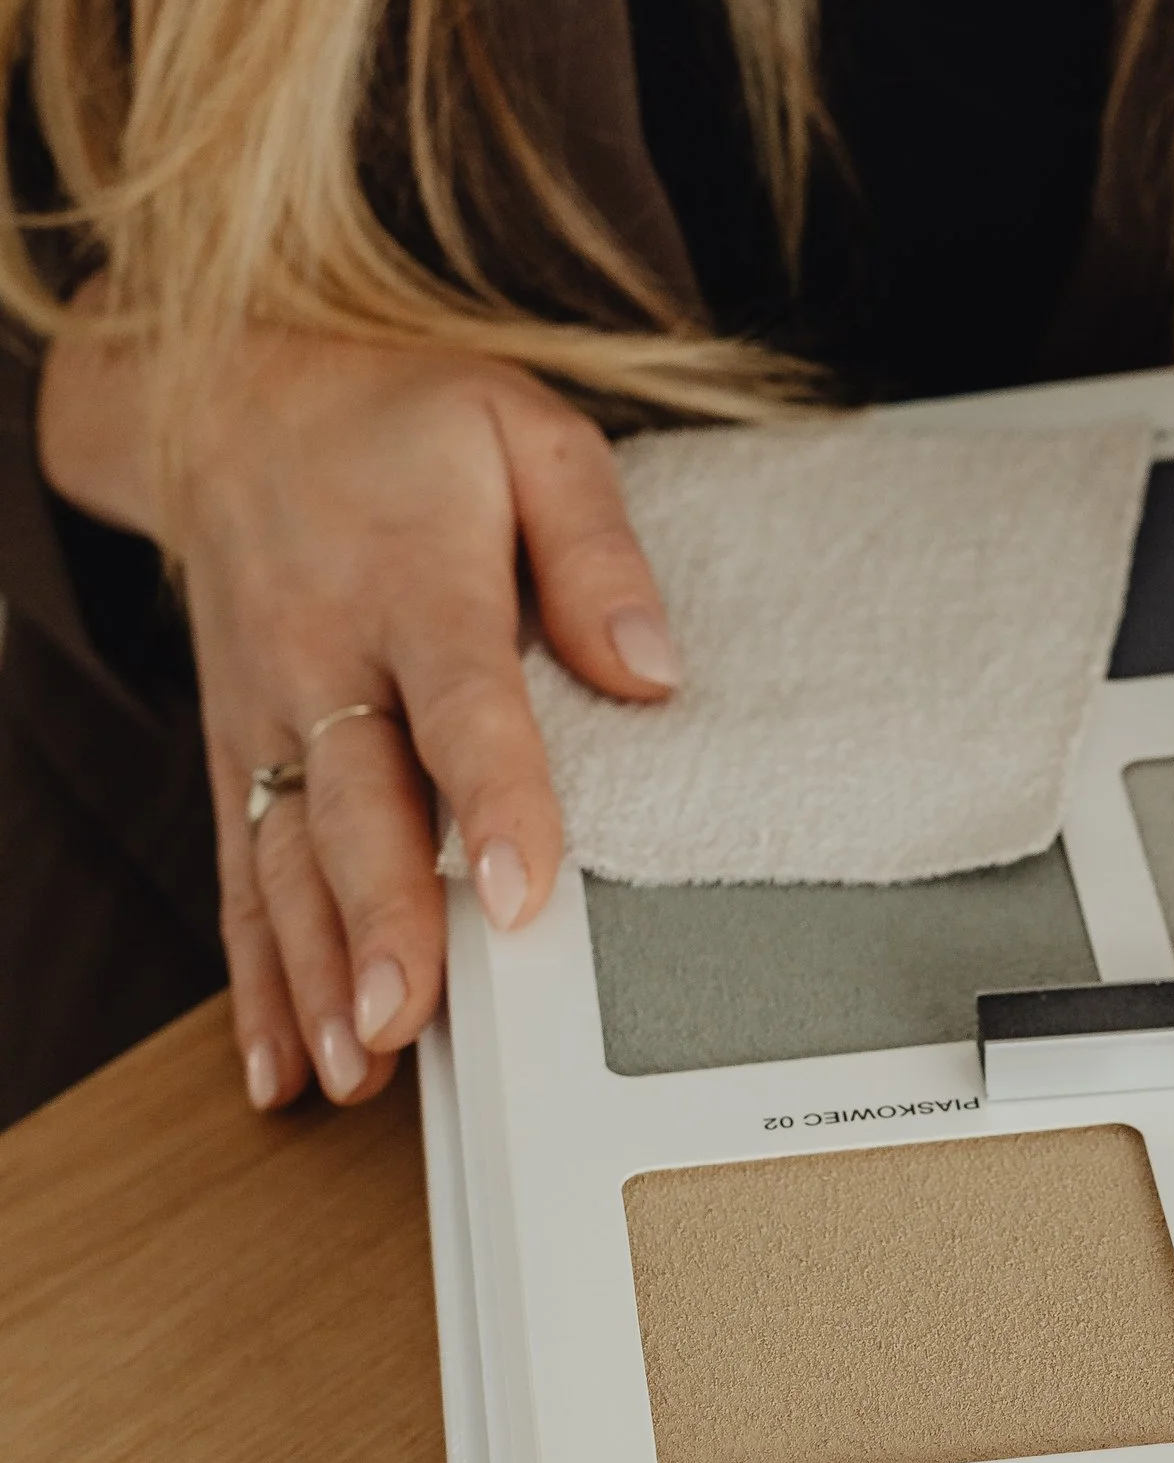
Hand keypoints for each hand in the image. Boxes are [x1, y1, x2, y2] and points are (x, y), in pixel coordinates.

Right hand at [36, 321, 679, 1110]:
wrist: (231, 399)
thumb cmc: (403, 422)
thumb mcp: (528, 431)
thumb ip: (597, 550)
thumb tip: (654, 670)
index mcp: (413, 580)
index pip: (460, 706)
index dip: (492, 804)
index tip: (518, 889)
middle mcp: (326, 659)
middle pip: (358, 809)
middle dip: (381, 924)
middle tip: (411, 1020)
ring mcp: (270, 716)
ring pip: (289, 863)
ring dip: (318, 974)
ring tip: (357, 1064)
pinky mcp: (238, 754)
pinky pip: (241, 877)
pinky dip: (256, 978)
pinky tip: (282, 1058)